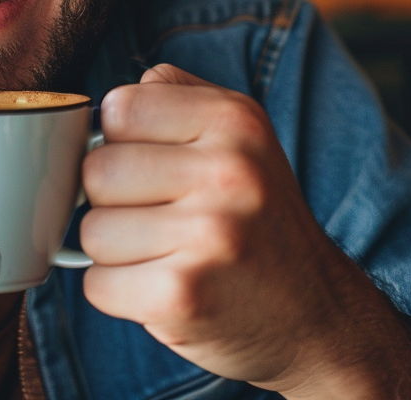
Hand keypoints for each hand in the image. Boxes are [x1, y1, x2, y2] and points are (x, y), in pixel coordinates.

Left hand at [79, 65, 410, 398]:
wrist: (318, 315)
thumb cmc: (254, 215)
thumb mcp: (236, 134)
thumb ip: (171, 95)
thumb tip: (103, 103)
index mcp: (233, 119)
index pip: (118, 108)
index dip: (118, 140)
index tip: (149, 165)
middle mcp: (227, 171)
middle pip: (96, 170)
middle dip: (111, 198)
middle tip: (159, 216)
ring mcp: (208, 235)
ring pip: (92, 230)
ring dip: (115, 250)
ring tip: (165, 254)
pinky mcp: (184, 296)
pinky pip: (97, 284)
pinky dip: (117, 292)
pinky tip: (163, 289)